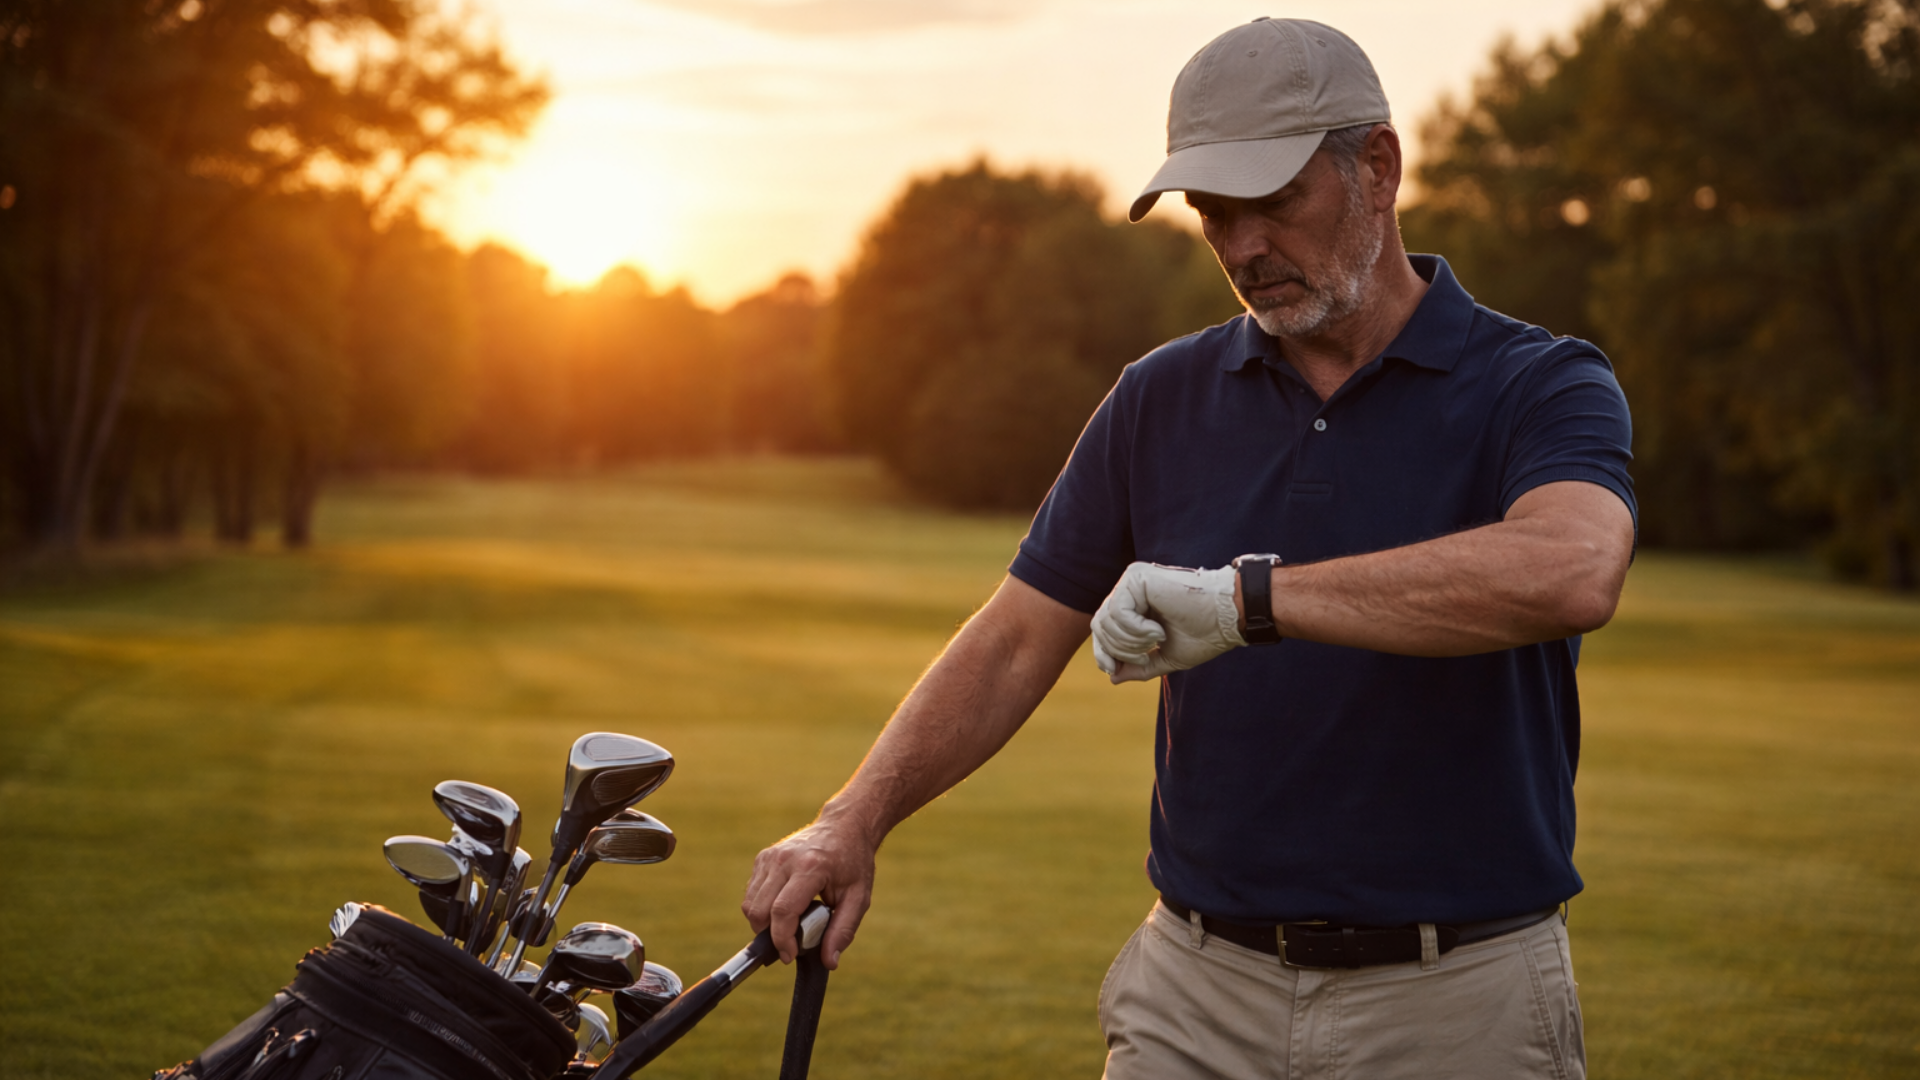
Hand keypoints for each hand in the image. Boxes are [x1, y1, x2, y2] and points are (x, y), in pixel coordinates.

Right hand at [742, 810, 875, 968]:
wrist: (844, 826)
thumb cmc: (853, 863)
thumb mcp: (858, 898)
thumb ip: (843, 931)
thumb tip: (828, 962)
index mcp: (810, 867)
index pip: (783, 911)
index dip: (782, 940)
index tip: (790, 956)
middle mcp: (785, 860)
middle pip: (759, 910)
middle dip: (769, 936)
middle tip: (789, 945)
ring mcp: (770, 856)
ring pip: (750, 904)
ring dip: (763, 924)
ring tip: (787, 927)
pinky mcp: (763, 857)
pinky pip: (751, 893)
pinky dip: (761, 909)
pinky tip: (782, 909)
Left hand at [1091, 561, 1244, 681]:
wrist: (1227, 618)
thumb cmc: (1203, 635)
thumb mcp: (1166, 657)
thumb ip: (1140, 666)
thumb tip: (1112, 678)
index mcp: (1135, 604)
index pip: (1102, 628)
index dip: (1103, 653)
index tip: (1113, 670)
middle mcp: (1130, 588)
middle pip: (1099, 625)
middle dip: (1119, 650)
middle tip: (1145, 655)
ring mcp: (1133, 580)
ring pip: (1106, 620)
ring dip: (1131, 641)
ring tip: (1157, 641)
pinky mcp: (1138, 577)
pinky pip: (1118, 611)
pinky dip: (1136, 629)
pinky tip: (1158, 631)